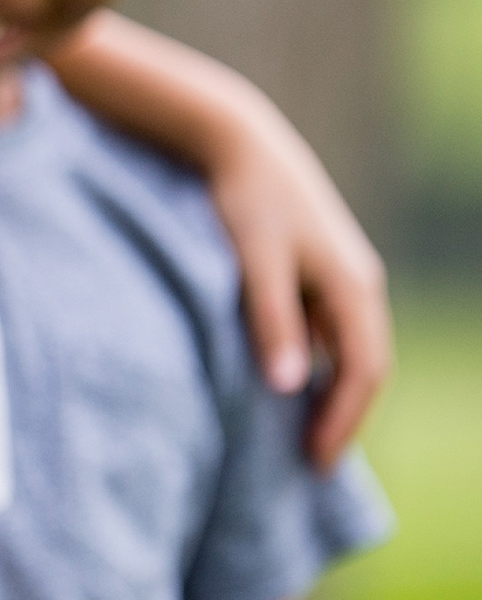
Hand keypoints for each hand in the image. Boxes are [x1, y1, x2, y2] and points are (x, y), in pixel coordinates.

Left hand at [48, 12, 390, 470]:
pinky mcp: (311, 266)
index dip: (342, 420)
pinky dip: (306, 359)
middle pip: (360, 365)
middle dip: (338, 414)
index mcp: (352, 285)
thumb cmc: (243, 197)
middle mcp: (355, 282)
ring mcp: (336, 273)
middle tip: (307, 461)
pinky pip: (319, 326)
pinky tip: (275, 379)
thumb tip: (286, 386)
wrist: (235, 138)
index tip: (313, 462)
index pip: (363, 371)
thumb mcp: (254, 261)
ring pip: (339, 346)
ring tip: (289, 431)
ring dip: (322, 388)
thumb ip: (269, 320)